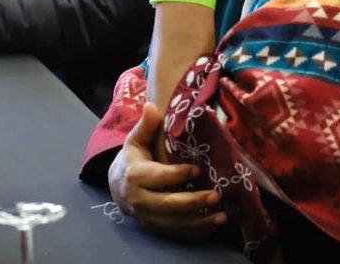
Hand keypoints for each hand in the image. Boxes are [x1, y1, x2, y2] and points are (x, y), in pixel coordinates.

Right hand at [108, 102, 225, 235]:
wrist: (117, 187)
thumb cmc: (133, 159)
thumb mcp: (135, 141)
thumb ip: (145, 126)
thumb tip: (151, 105)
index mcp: (135, 175)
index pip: (158, 177)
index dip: (177, 175)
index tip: (197, 170)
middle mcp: (140, 199)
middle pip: (168, 204)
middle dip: (193, 202)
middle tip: (216, 196)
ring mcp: (148, 217)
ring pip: (174, 223)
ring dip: (199, 221)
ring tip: (222, 216)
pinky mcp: (156, 227)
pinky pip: (176, 233)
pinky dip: (195, 232)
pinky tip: (212, 226)